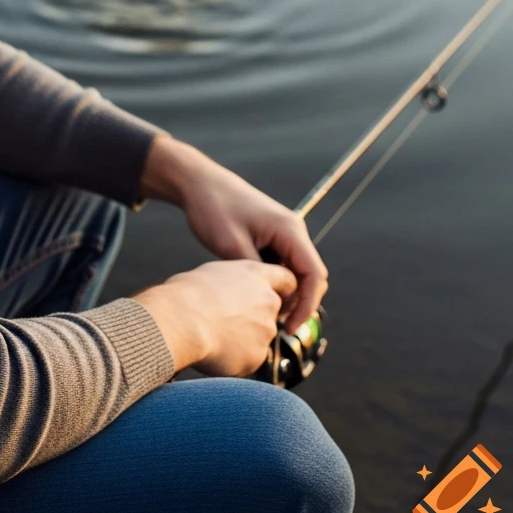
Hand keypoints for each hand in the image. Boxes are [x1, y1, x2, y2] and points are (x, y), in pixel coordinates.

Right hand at [132, 258, 298, 377]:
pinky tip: (214, 351)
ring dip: (243, 339)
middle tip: (227, 320)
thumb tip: (231, 293)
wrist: (181, 321)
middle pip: (271, 311)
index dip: (284, 288)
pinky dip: (235, 358)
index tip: (276, 295)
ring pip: (258, 337)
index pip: (287, 279)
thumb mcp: (213, 274)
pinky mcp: (257, 357)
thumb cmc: (187, 293)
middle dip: (254, 317)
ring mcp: (266, 330)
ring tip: (212, 336)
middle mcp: (268, 301)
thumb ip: (233, 283)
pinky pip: (248, 359)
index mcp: (256, 275)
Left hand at [140, 135, 327, 333]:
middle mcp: (293, 230)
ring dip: (286, 293)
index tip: (289, 328)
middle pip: (310, 275)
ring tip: (264, 313)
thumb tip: (271, 302)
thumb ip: (257, 275)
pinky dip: (275, 281)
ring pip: (295, 271)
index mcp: (290, 231)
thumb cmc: (214, 210)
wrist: (199, 183)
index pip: (314, 275)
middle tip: (277, 326)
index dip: (306, 305)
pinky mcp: (271, 235)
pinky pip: (282, 263)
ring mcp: (283, 232)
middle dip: (298, 303)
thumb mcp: (233, 248)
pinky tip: (256, 294)